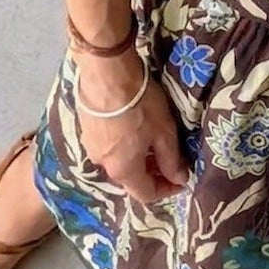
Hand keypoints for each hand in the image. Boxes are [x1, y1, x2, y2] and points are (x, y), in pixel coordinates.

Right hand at [73, 53, 189, 204]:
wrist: (107, 73)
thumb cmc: (140, 104)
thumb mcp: (164, 132)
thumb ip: (172, 160)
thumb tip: (180, 179)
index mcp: (124, 170)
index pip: (146, 194)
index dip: (167, 190)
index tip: (182, 179)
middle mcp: (103, 163)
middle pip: (131, 179)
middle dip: (153, 173)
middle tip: (171, 159)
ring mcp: (91, 146)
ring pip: (119, 162)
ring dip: (138, 158)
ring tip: (153, 141)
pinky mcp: (86, 129)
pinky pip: (108, 146)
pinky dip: (124, 145)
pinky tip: (134, 128)